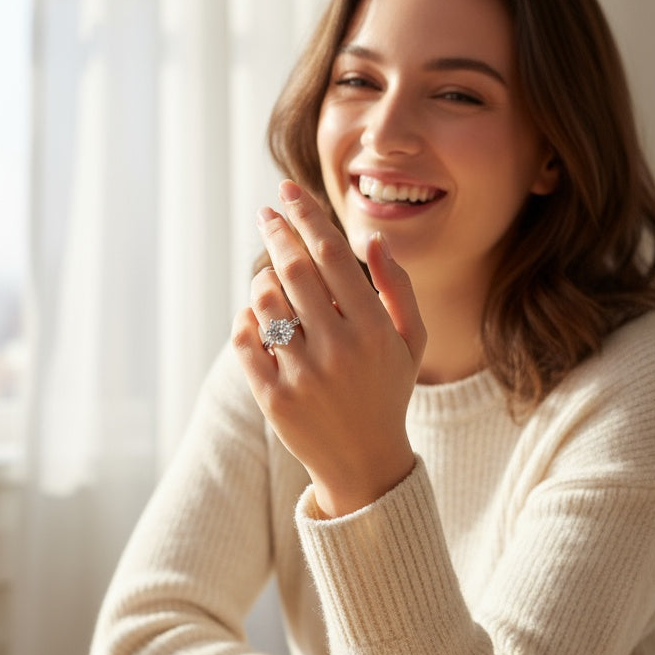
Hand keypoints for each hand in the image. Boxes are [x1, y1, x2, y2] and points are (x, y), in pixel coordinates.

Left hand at [232, 181, 426, 516]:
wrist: (364, 463)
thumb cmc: (388, 391)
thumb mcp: (410, 341)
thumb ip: (398, 288)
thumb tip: (371, 239)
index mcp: (373, 329)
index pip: (332, 255)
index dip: (307, 216)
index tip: (288, 191)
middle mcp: (337, 348)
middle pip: (294, 269)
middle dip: (277, 231)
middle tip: (267, 213)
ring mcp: (302, 374)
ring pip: (265, 300)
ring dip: (262, 279)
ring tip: (271, 279)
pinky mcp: (273, 398)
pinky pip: (244, 340)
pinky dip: (246, 320)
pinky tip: (258, 317)